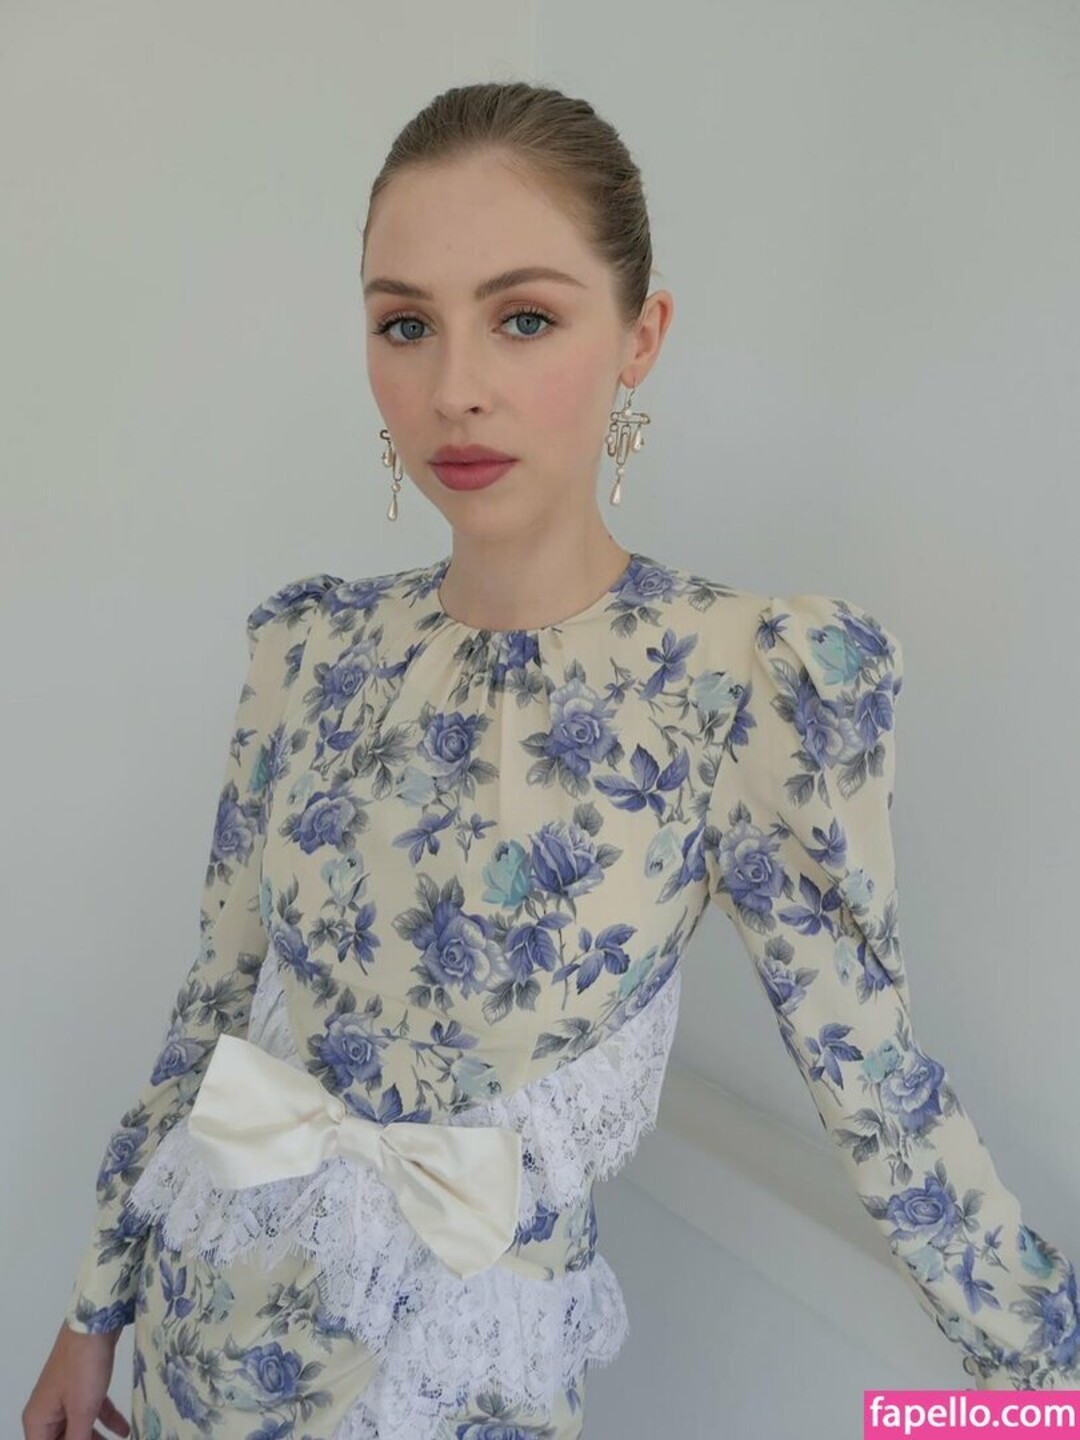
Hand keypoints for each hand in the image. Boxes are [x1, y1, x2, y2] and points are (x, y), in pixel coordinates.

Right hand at [22, 1321, 129, 1439]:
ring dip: (97, 1439)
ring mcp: (65, 1396)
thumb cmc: (83, 1366)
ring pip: (79, 1428)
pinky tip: (123, 1430)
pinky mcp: (83, 1384)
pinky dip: (106, 1421)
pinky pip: (92, 1410)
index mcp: (38, 1420)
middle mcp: (48, 1411)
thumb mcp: (82, 1411)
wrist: (95, 1321)